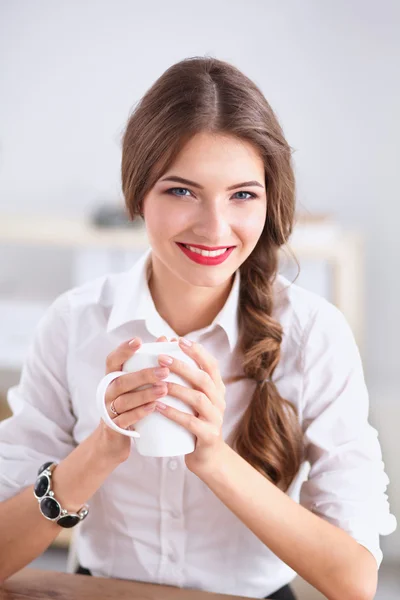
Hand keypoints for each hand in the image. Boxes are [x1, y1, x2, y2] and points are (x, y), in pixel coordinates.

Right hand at [98, 335, 169, 460]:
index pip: (113, 360)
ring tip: (164, 389)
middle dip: (144, 374)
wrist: (113, 440)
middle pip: (122, 380)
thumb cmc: (130, 405)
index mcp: (112, 378)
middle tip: (165, 371)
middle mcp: (107, 392)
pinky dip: (139, 412)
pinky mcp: (114, 428)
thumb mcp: (135, 385)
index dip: (124, 350)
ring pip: (124, 400)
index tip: (138, 340)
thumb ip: (147, 364)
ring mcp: (109, 410)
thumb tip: (166, 339)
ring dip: (145, 394)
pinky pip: (125, 419)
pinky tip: (154, 407)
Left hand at [155, 337, 226, 475]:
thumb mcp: (193, 399)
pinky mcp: (208, 436)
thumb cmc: (194, 422)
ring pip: (198, 398)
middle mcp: (219, 401)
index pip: (211, 365)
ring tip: (158, 381)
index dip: (196, 351)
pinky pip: (191, 422)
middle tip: (162, 358)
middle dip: (183, 366)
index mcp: (217, 389)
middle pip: (203, 379)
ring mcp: (215, 419)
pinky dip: (174, 413)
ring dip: (177, 388)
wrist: (208, 458)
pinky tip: (158, 406)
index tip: (179, 340)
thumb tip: (163, 351)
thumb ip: (184, 380)